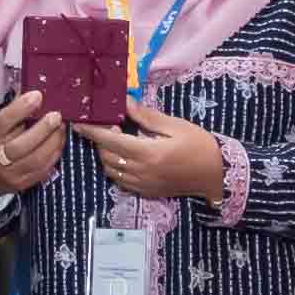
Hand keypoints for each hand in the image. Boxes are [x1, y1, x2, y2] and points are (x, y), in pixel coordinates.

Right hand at [0, 95, 67, 206]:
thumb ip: (11, 114)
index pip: (4, 121)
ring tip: (61, 128)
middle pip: (22, 145)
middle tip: (56, 116)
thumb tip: (35, 97)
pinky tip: (58, 143)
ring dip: (54, 142)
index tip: (38, 96)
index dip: (22, 108)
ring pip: (36, 159)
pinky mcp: (22, 183)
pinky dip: (54, 154)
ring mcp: (10, 173)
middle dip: (43, 129)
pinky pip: (43, 169)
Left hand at [83, 105, 231, 209]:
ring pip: (110, 170)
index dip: (91, 131)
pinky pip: (120, 181)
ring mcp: (142, 184)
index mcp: (147, 153)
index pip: (110, 140)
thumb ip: (146, 116)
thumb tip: (124, 102)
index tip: (77, 122)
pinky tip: (125, 156)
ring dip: (106, 154)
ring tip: (118, 139)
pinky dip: (115, 167)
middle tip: (110, 124)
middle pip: (106, 156)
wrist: (216, 174)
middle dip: (100, 140)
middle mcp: (141, 172)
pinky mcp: (146, 192)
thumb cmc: (199, 145)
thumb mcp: (175, 125)